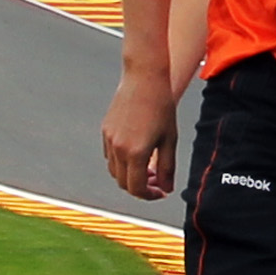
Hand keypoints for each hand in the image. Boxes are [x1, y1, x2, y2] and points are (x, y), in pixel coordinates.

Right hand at [103, 56, 179, 201]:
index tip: (160, 192)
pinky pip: (110, 156)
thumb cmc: (161, 106)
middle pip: (123, 183)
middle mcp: (118, 149)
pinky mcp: (105, 131)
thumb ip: (167, 167)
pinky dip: (121, 163)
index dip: (150, 195)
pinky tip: (137, 153)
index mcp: (136, 152)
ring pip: (114, 171)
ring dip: (130, 176)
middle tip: (157, 181)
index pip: (137, 188)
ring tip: (148, 167)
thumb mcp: (169, 139)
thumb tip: (167, 188)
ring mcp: (109, 140)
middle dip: (140, 187)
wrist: (144, 79)